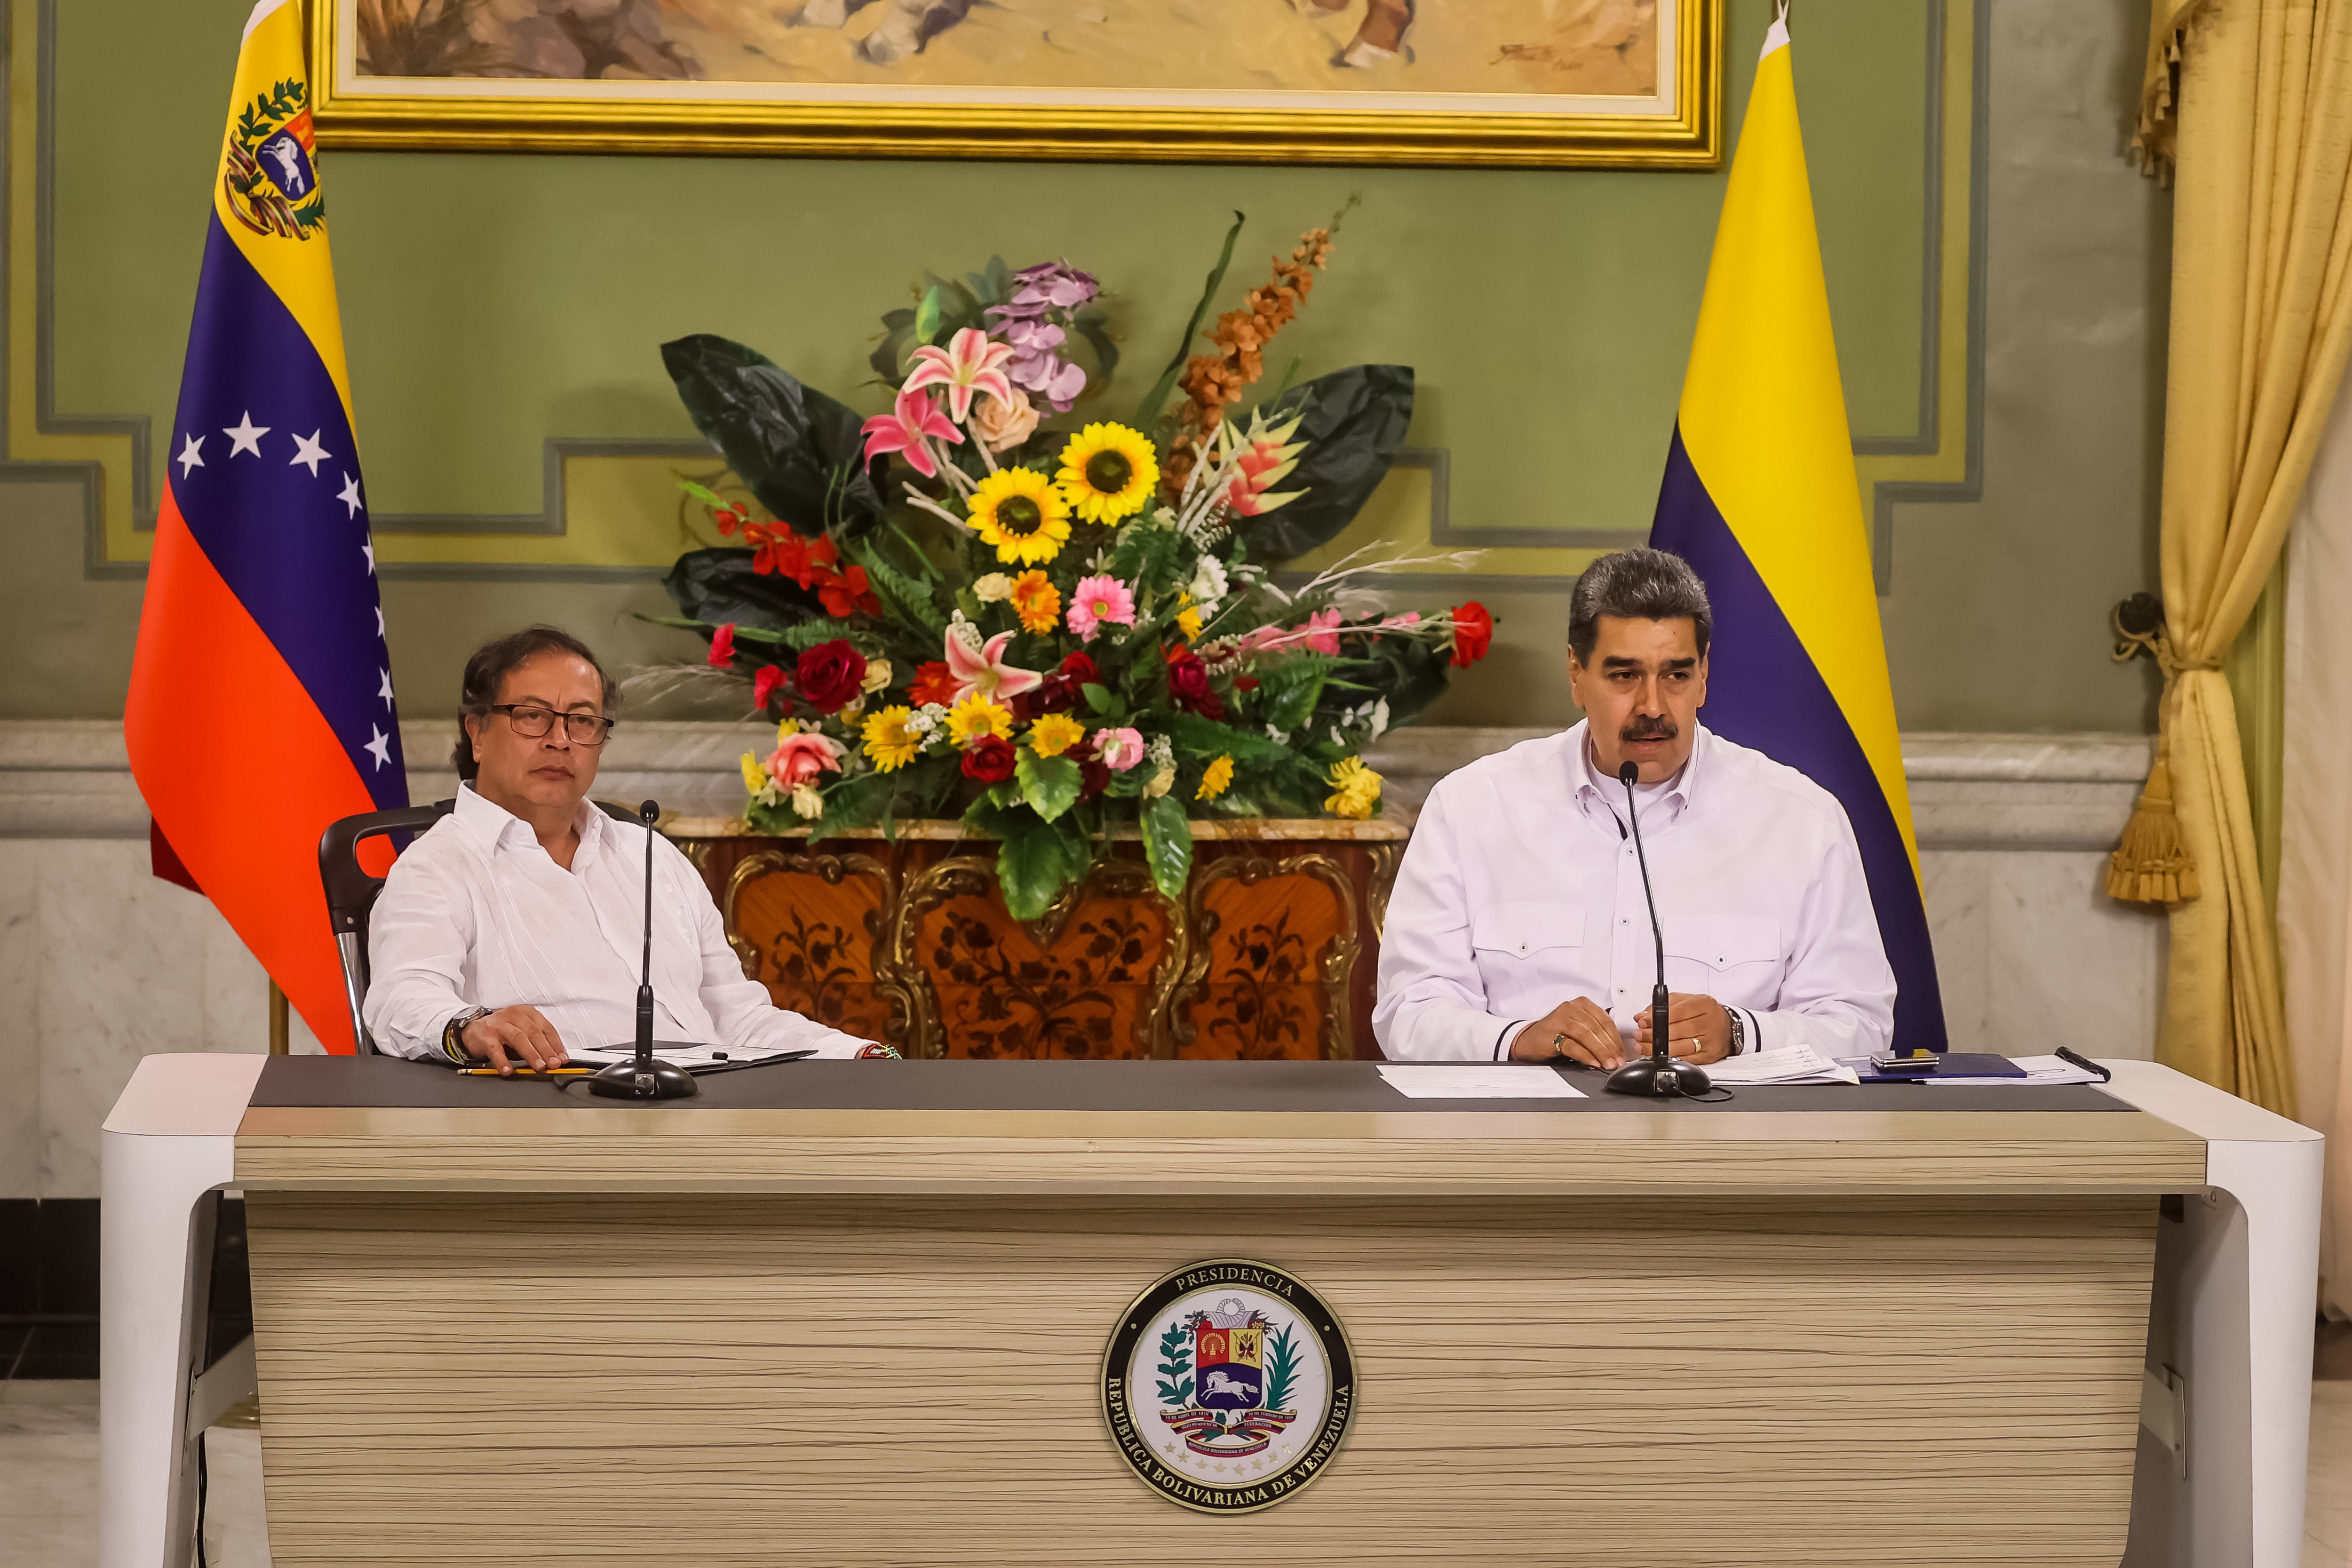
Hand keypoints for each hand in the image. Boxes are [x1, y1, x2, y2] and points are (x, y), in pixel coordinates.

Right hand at [459, 1005, 569, 1074]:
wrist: (473, 1028)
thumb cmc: (503, 1032)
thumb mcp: (522, 1032)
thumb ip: (536, 1043)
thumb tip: (553, 1059)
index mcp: (527, 1013)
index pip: (546, 1028)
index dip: (556, 1044)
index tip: (562, 1058)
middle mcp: (514, 1016)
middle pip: (534, 1033)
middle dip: (546, 1050)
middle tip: (553, 1064)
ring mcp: (499, 1025)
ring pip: (518, 1038)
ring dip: (531, 1054)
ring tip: (539, 1066)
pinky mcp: (485, 1036)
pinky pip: (495, 1049)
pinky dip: (503, 1061)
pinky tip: (508, 1070)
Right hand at [1511, 995, 1627, 1069]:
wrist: (1529, 1040)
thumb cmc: (1556, 1033)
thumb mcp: (1579, 1027)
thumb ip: (1596, 1032)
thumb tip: (1617, 1050)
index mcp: (1582, 1004)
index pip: (1605, 1020)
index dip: (1616, 1039)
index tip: (1622, 1053)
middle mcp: (1571, 1008)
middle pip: (1597, 1028)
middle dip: (1610, 1048)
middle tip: (1618, 1062)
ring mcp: (1560, 1019)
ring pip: (1586, 1035)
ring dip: (1601, 1052)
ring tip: (1608, 1064)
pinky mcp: (1551, 1034)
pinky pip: (1572, 1045)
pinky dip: (1585, 1055)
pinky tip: (1593, 1062)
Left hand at [1634, 993, 1731, 1063]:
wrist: (1729, 1027)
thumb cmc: (1706, 1013)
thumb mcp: (1687, 1001)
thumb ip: (1664, 1005)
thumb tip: (1642, 1016)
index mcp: (1703, 1004)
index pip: (1676, 1011)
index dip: (1657, 1018)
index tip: (1643, 1022)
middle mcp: (1708, 1022)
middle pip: (1677, 1030)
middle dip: (1654, 1035)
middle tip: (1640, 1035)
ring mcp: (1710, 1040)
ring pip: (1680, 1047)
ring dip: (1658, 1049)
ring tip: (1643, 1047)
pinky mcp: (1709, 1056)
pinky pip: (1687, 1059)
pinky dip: (1671, 1059)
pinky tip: (1659, 1057)